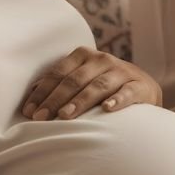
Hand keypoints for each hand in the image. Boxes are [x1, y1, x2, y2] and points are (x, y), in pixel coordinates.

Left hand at [21, 47, 161, 120]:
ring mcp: (122, 71)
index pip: (58, 73)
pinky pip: (128, 93)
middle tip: (41, 118)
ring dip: (80, 101)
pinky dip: (117, 100)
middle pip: (74, 80)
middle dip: (55, 100)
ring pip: (98, 86)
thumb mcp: (83, 80)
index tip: (30, 111)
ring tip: (65, 116)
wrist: (145, 89)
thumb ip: (60, 84)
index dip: (43, 92)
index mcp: (84, 56)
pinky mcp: (141, 86)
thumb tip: (31, 97)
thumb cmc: (105, 88)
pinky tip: (107, 109)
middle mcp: (102, 59)